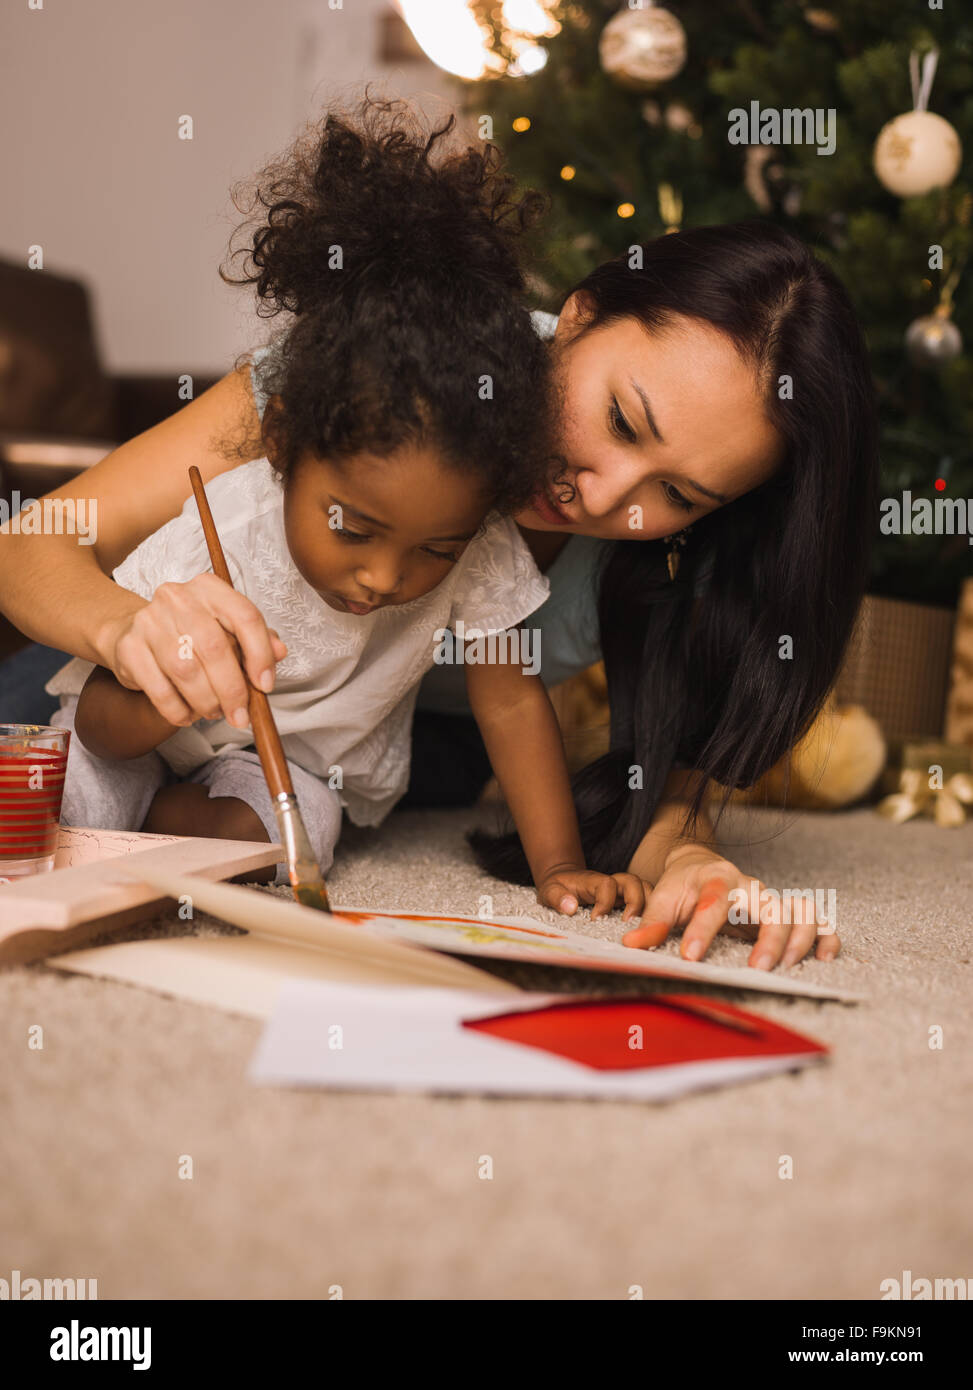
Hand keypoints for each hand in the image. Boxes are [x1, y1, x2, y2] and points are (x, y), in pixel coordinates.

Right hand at [101, 574, 287, 729]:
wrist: (132, 631)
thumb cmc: (189, 633)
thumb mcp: (226, 629)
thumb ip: (256, 640)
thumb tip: (280, 652)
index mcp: (210, 589)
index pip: (245, 617)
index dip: (261, 655)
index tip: (265, 686)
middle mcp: (178, 597)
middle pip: (214, 647)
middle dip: (232, 690)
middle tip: (240, 715)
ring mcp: (149, 620)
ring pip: (186, 670)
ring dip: (206, 701)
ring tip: (213, 712)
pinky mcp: (129, 647)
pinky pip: (159, 689)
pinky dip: (178, 710)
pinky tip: (187, 715)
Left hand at [536, 866, 651, 920]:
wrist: (564, 881)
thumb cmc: (557, 887)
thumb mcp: (549, 890)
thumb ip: (557, 897)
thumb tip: (570, 907)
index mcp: (593, 881)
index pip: (607, 885)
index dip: (604, 902)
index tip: (595, 919)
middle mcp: (612, 884)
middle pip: (634, 882)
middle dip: (636, 902)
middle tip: (628, 925)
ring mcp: (621, 892)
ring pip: (645, 890)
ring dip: (649, 906)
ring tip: (644, 928)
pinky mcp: (626, 902)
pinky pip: (645, 902)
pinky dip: (650, 913)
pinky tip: (647, 931)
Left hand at [620, 844, 839, 969]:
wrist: (700, 866)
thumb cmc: (684, 886)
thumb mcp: (663, 897)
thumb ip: (652, 922)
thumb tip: (632, 945)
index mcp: (718, 879)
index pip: (714, 903)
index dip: (703, 930)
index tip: (690, 956)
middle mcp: (751, 888)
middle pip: (773, 906)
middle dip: (768, 938)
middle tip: (756, 969)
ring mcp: (773, 899)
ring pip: (802, 911)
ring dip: (800, 940)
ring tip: (787, 968)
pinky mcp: (787, 913)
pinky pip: (819, 919)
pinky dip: (826, 938)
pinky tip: (824, 959)